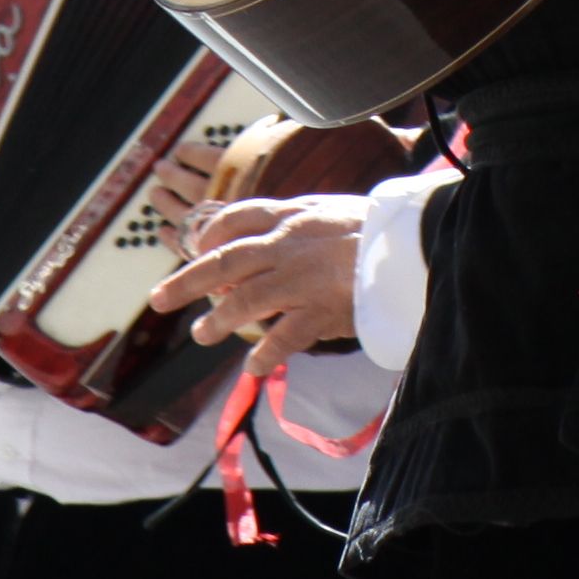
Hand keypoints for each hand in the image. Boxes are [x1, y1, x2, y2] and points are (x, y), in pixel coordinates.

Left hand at [149, 193, 363, 379]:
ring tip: (204, 335)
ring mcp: (301, 279)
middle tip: (157, 300)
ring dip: (218, 322)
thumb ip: (299, 226)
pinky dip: (262, 355)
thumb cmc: (382, 228)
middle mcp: (289, 246)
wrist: (421, 242)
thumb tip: (269, 243)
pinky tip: (253, 366)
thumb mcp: (334, 211)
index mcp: (293, 216)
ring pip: (242, 302)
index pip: (236, 218)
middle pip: (223, 262)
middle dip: (185, 282)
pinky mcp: (319, 310)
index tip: (196, 247)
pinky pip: (279, 339)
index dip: (208, 235)